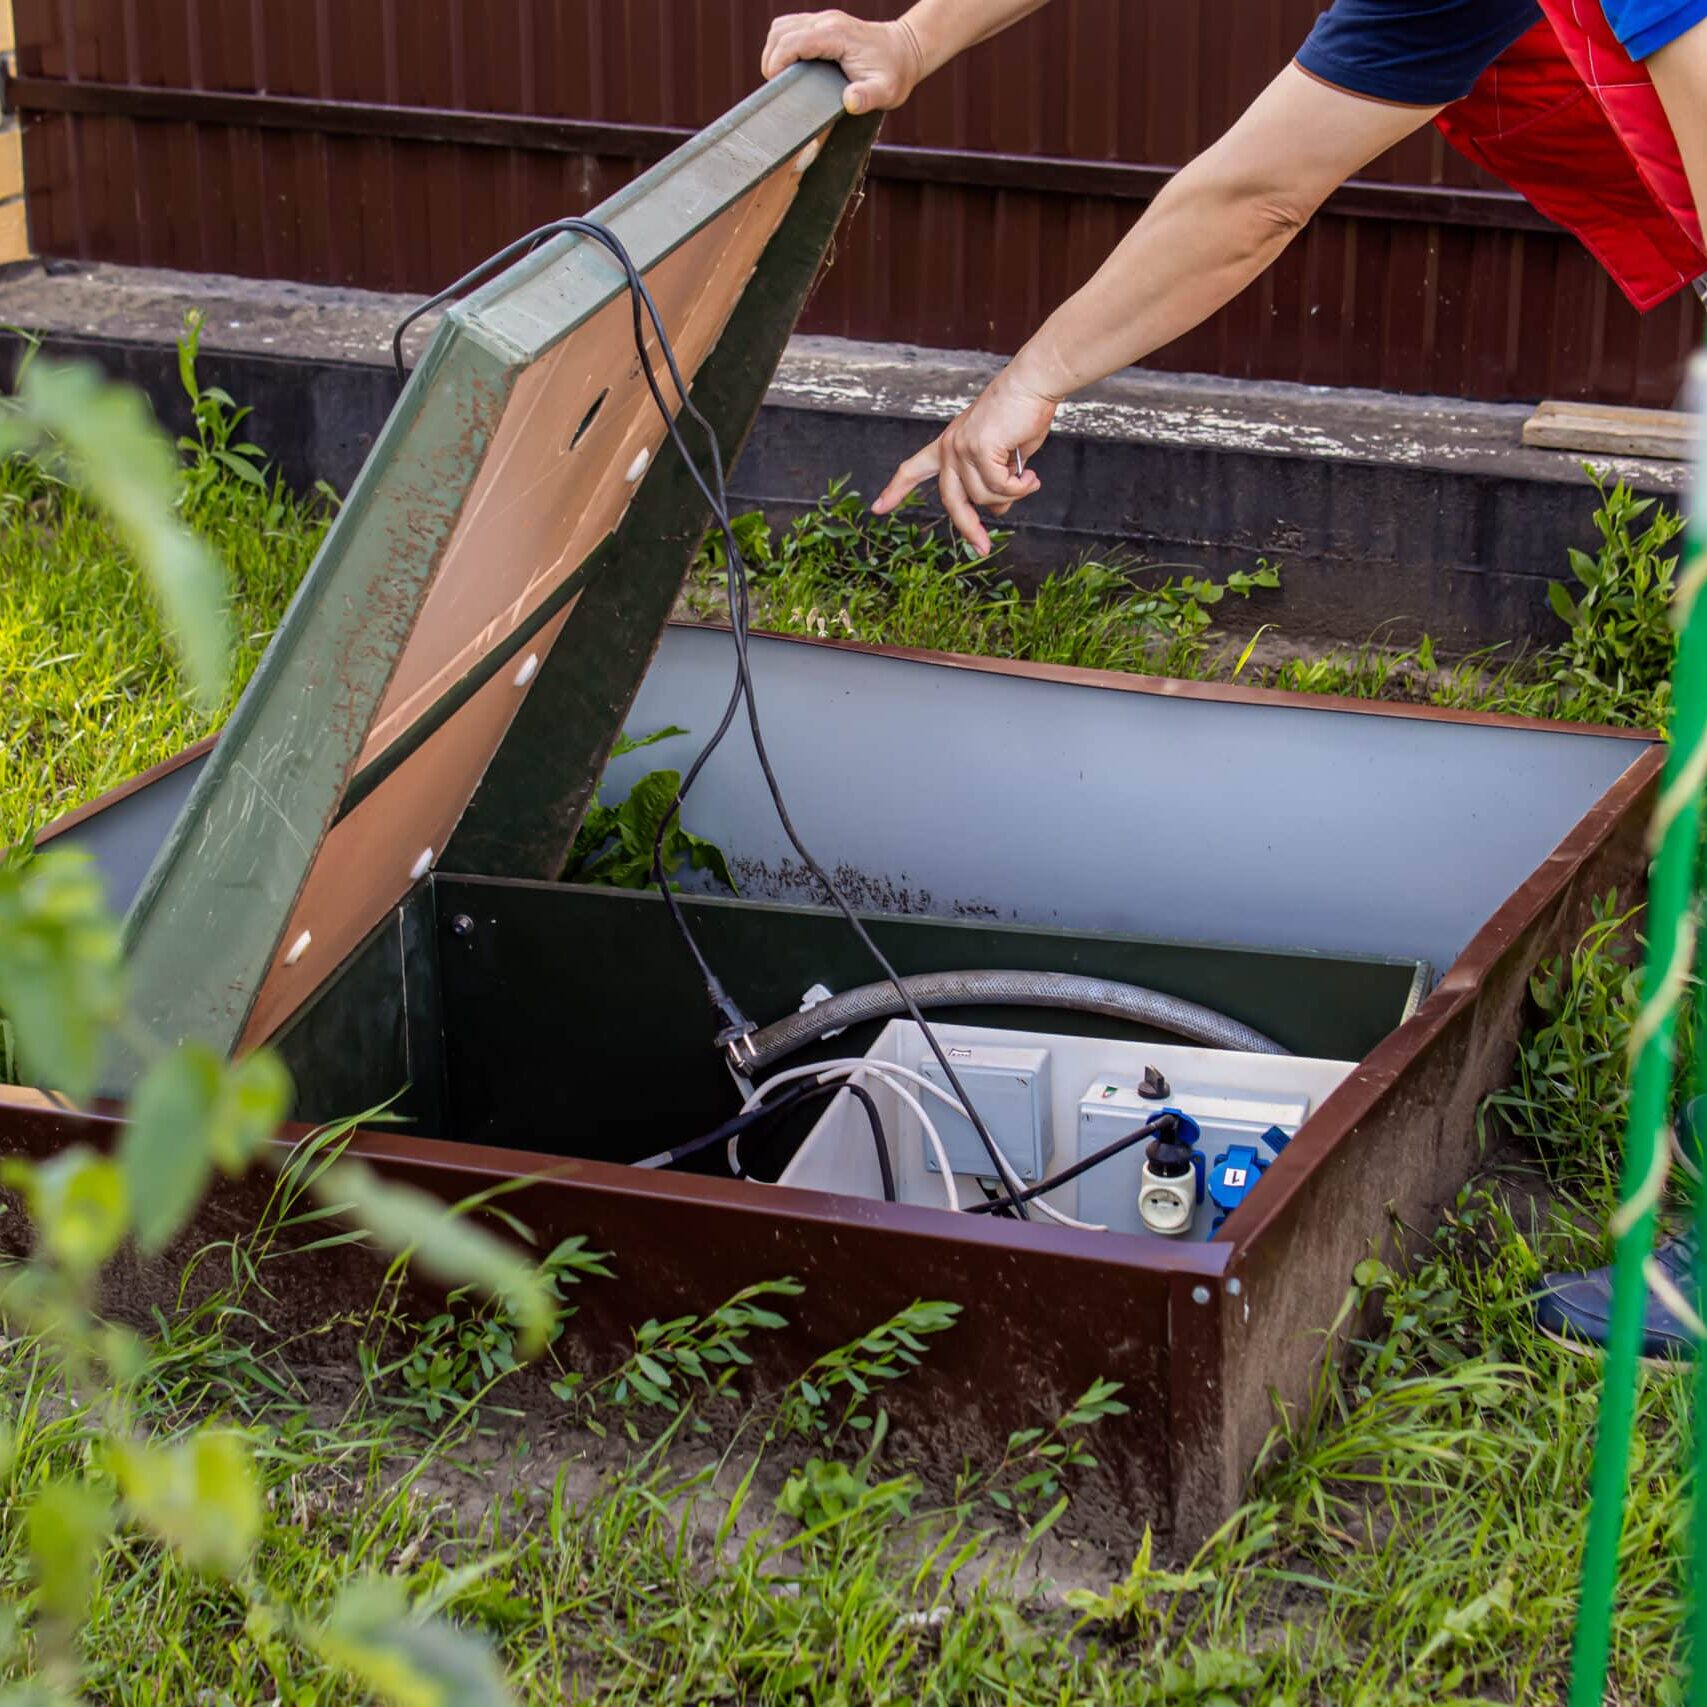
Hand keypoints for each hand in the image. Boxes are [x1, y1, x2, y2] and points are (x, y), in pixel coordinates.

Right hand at [760, 11, 926, 114]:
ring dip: (773, 51)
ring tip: (779, 78)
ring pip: (781, 27)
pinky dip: (782, 46)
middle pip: (780, 32)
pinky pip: (790, 28)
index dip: (777, 63)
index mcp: (836, 36)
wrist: (906, 50)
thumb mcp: (886, 91)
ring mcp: (823, 20)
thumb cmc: (894, 73)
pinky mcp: (822, 24)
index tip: (776, 87)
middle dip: (771, 59)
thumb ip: (867, 97)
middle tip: (777, 88)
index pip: (793, 42)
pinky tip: (788, 67)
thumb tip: (850, 101)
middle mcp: (827, 22)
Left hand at [872, 365, 1055, 554]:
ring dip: (1011, 495)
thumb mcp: (1004, 456)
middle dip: (968, 528)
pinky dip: (1019, 488)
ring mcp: (961, 448)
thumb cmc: (1021, 414)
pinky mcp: (978, 448)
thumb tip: (998, 510)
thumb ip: (994, 481)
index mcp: (948, 445)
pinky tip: (1031, 476)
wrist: (1032, 383)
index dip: (896, 490)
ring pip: (983, 496)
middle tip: (983, 548)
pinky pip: (999, 487)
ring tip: (1029, 480)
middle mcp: (949, 447)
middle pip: (950, 500)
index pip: (913, 469)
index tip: (878, 508)